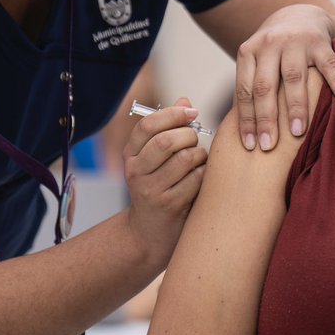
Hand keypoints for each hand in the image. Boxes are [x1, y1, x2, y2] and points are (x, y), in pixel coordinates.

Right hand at [122, 98, 207, 265]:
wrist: (150, 233)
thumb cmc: (159, 187)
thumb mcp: (155, 159)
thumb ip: (169, 128)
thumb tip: (185, 101)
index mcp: (130, 154)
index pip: (148, 125)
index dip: (173, 113)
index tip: (192, 112)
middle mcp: (136, 171)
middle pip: (167, 140)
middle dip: (189, 136)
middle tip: (195, 142)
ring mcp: (151, 190)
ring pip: (186, 158)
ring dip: (200, 156)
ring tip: (198, 162)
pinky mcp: (169, 206)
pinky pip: (196, 179)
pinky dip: (204, 174)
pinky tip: (200, 180)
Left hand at [234, 4, 334, 151]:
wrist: (300, 15)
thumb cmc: (274, 52)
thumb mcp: (257, 62)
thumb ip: (251, 88)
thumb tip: (244, 135)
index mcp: (249, 52)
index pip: (245, 91)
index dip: (246, 120)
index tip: (250, 146)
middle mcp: (269, 45)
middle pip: (265, 86)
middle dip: (267, 118)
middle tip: (269, 146)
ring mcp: (295, 41)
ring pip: (294, 77)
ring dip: (296, 107)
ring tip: (298, 132)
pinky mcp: (320, 41)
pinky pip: (328, 63)